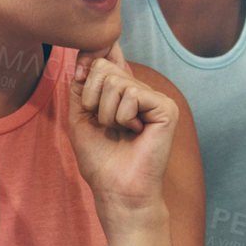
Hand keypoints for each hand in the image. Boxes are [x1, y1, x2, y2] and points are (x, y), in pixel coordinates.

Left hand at [68, 45, 177, 227]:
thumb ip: (80, 86)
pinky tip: (135, 133)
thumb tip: (87, 56)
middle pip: (105, 67)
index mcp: (124, 93)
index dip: (89, 64)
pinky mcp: (166, 107)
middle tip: (106, 125)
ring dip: (106, 113)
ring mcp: (155, 98)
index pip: (105, 60)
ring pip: (116, 81)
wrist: (117, 190)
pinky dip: (123, 117)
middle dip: (92, 99)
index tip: (80, 80)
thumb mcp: (79, 117)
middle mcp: (141, 91)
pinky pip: (131, 94)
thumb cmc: (100, 160)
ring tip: (120, 132)